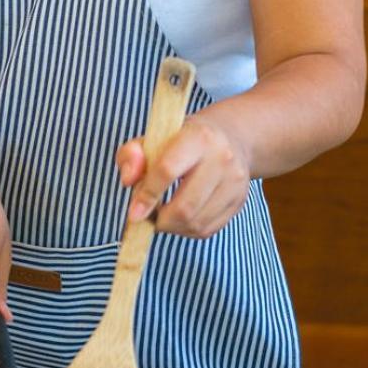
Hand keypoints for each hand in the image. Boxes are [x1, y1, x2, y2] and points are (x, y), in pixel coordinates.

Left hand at [116, 111, 251, 239]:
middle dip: (159, 219)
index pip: (167, 170)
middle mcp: (222, 159)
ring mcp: (234, 182)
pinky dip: (186, 230)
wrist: (229, 138)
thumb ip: (131, 154)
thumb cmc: (183, 139)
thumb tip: (128, 180)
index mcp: (198, 137)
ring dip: (171, 227)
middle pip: (185, 207)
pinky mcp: (239, 201)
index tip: (133, 213)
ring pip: (195, 223)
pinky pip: (207, 229)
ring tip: (161, 214)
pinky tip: (179, 217)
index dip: (147, 195)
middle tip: (147, 216)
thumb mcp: (153, 137)